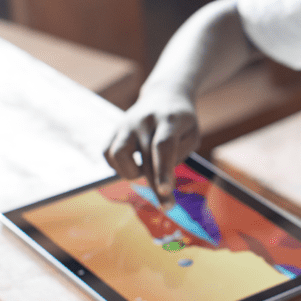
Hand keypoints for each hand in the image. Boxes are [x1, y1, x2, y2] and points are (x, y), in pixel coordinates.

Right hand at [104, 90, 199, 208]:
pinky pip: (108, 154)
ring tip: (144, 173)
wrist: (164, 95)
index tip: (166, 191)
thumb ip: (180, 154)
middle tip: (167, 206)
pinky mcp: (114, 129)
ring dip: (131, 172)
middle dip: (155, 186)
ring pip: (118, 154)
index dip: (163, 170)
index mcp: (168, 119)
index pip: (162, 146)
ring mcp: (126, 123)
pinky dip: (118, 167)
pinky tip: (132, 166)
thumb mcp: (192, 133)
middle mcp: (144, 119)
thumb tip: (160, 177)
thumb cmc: (181, 121)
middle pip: (145, 157)